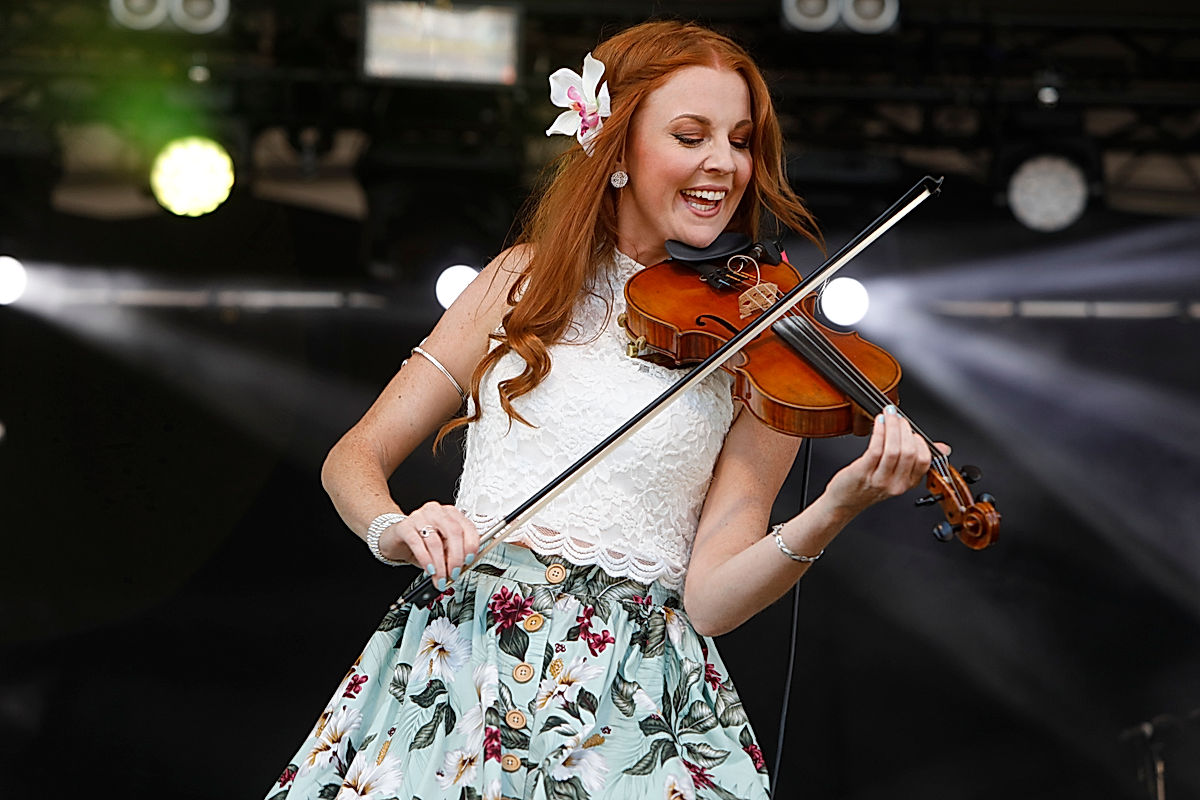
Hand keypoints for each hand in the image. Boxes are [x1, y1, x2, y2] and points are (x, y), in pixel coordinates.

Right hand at [382, 502, 479, 587]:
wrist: (396, 539)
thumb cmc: (422, 542)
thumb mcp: (442, 548)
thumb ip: (452, 555)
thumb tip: (459, 569)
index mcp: (451, 514)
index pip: (467, 527)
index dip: (471, 546)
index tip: (469, 561)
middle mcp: (437, 512)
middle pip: (453, 532)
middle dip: (456, 557)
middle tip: (454, 573)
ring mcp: (420, 517)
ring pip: (435, 541)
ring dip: (440, 564)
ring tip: (440, 577)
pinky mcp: (404, 526)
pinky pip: (417, 543)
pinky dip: (425, 559)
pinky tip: (429, 569)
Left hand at [825, 406, 948, 513]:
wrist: (844, 501)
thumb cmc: (869, 486)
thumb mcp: (897, 476)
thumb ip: (917, 461)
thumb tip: (943, 448)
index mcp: (908, 483)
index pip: (924, 460)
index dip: (919, 441)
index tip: (911, 429)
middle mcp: (896, 484)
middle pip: (909, 452)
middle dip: (904, 429)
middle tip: (898, 417)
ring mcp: (879, 480)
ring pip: (893, 450)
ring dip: (892, 427)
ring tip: (888, 415)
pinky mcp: (863, 473)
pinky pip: (876, 449)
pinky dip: (879, 432)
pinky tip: (878, 423)